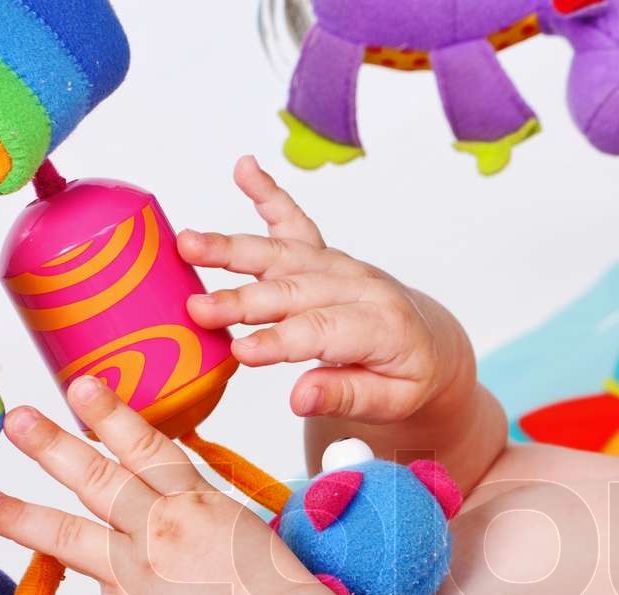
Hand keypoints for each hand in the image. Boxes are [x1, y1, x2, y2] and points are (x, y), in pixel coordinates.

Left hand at [0, 379, 336, 594]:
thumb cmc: (281, 587)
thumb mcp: (249, 532)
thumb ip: (210, 520)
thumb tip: (197, 515)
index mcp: (194, 503)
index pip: (148, 448)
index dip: (112, 415)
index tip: (80, 386)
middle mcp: (160, 528)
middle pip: (98, 480)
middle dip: (52, 447)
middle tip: (15, 421)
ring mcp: (141, 572)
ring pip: (70, 538)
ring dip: (21, 519)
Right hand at [179, 155, 470, 423]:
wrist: (430, 345)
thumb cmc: (408, 378)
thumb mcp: (394, 402)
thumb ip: (348, 397)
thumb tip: (300, 398)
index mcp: (384, 326)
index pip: (324, 330)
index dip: (280, 340)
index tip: (240, 352)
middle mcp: (360, 287)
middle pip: (295, 290)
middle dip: (244, 300)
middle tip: (197, 309)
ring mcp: (340, 266)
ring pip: (283, 255)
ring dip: (234, 249)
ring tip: (188, 244)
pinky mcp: (324, 255)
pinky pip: (294, 221)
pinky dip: (269, 194)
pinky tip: (245, 168)